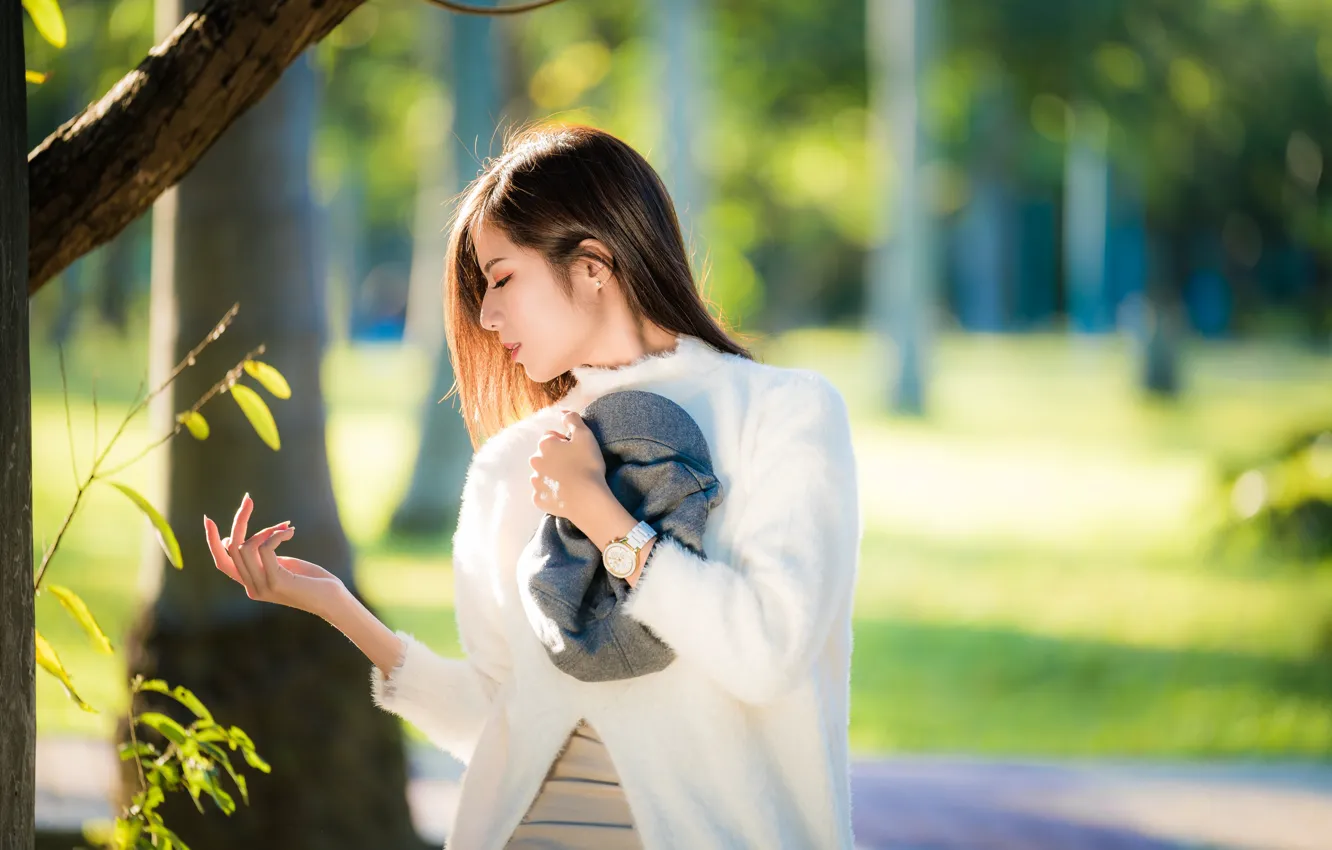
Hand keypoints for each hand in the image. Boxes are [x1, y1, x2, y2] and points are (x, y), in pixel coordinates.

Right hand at [204, 493, 343, 617]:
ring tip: (285, 528)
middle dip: (239, 519)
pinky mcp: (276, 581)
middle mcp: (251, 587)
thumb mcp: (284, 566)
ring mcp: (262, 586)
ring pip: (244, 546)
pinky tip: (290, 532)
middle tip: (248, 499)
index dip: (212, 541)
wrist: (334, 601)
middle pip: (232, 547)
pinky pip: (265, 548)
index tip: (208, 519)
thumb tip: (250, 540)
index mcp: (251, 583)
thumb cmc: (314, 581)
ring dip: (265, 529)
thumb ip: (266, 557)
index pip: (222, 562)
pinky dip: (276, 534)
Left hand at [529, 410, 610, 532]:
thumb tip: (562, 411)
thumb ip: (572, 419)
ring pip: (542, 474)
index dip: (564, 442)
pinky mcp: (538, 500)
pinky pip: (543, 493)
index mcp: (544, 445)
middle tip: (574, 465)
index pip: (550, 437)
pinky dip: (552, 493)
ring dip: (552, 475)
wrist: (588, 499)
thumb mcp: (585, 435)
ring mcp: (535, 483)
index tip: (576, 450)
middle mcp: (535, 461)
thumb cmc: (587, 464)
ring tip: (570, 481)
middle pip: (544, 455)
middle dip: (555, 458)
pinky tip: (564, 494)